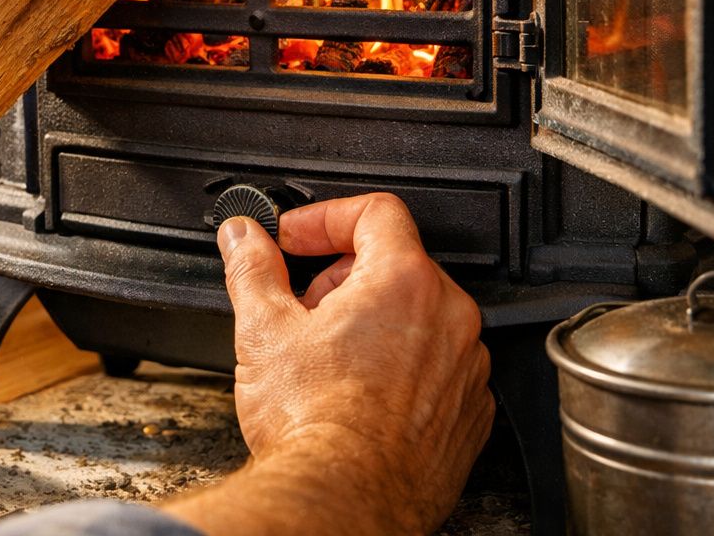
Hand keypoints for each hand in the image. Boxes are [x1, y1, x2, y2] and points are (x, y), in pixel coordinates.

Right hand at [164, 193, 492, 535]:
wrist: (344, 501)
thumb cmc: (314, 423)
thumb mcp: (264, 329)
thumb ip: (253, 267)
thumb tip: (243, 236)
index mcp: (403, 281)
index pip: (375, 212)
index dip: (326, 218)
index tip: (296, 239)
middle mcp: (449, 318)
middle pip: (398, 264)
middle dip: (343, 276)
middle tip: (303, 306)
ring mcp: (466, 368)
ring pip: (421, 318)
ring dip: (375, 322)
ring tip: (327, 356)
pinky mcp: (470, 413)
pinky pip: (439, 369)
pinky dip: (403, 368)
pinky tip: (360, 393)